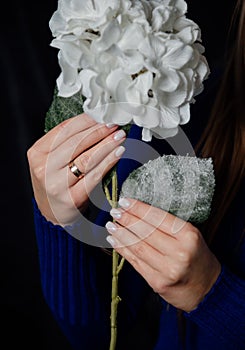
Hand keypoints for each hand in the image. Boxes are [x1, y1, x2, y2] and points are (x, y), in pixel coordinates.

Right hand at [27, 113, 125, 224]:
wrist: (52, 212)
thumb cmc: (55, 181)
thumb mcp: (51, 159)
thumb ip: (67, 142)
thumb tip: (95, 120)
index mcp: (37, 153)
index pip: (64, 130)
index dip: (86, 120)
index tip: (103, 113)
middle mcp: (44, 168)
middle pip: (76, 143)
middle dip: (99, 131)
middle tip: (114, 124)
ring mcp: (56, 184)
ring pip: (86, 158)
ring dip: (106, 145)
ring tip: (119, 136)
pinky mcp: (71, 198)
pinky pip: (94, 176)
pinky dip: (108, 162)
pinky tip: (118, 153)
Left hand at [105, 198, 220, 311]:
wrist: (206, 288)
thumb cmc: (196, 256)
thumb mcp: (190, 235)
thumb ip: (169, 225)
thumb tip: (138, 211)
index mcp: (189, 236)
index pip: (158, 218)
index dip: (139, 208)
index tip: (125, 201)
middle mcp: (179, 252)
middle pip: (146, 232)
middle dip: (127, 220)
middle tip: (115, 211)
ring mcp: (167, 270)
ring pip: (138, 247)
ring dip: (121, 234)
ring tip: (111, 225)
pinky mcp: (157, 282)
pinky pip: (135, 262)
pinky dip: (123, 250)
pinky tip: (114, 241)